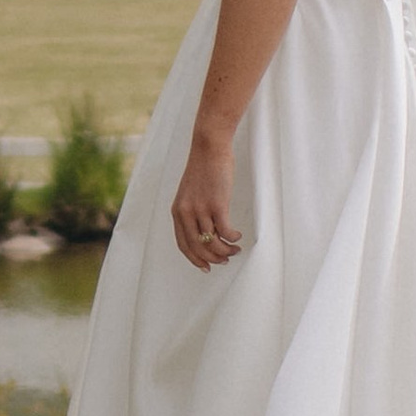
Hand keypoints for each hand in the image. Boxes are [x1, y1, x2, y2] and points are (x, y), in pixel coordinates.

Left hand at [171, 125, 241, 269]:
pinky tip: (238, 236)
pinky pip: (225, 231)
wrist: (209, 148)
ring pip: (212, 242)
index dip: (195, 259)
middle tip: (225, 260)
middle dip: (212, 259)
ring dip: (226, 251)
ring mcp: (201, 209)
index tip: (206, 267)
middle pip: (198, 248)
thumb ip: (192, 211)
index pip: (183, 244)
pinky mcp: (217, 204)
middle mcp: (186, 213)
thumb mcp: (190, 193)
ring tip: (235, 249)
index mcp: (177, 212)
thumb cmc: (203, 169)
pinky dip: (233, 238)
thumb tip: (206, 231)